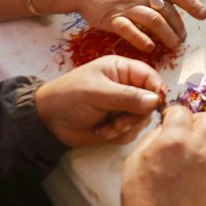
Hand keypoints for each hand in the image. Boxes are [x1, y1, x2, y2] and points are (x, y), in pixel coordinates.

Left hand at [35, 56, 165, 147]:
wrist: (48, 122)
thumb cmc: (69, 97)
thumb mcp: (97, 92)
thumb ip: (127, 96)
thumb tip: (156, 101)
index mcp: (122, 70)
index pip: (150, 77)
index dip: (157, 91)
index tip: (157, 106)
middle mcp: (127, 87)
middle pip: (150, 101)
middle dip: (136, 115)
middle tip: (119, 122)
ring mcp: (123, 107)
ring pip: (142, 119)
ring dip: (126, 127)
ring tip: (106, 128)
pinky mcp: (119, 124)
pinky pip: (132, 132)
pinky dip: (119, 135)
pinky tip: (102, 132)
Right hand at [39, 0, 205, 53]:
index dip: (191, 3)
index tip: (202, 15)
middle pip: (167, 11)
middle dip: (178, 27)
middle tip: (182, 39)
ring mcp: (126, 6)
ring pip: (154, 21)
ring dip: (167, 36)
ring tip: (174, 46)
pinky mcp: (112, 19)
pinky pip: (130, 30)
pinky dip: (142, 39)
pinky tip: (150, 48)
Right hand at [119, 103, 205, 205]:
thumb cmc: (140, 195)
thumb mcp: (134, 159)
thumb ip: (152, 138)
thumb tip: (165, 131)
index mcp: (175, 139)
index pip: (182, 110)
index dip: (172, 115)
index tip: (167, 122)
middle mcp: (199, 147)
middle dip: (197, 121)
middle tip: (185, 132)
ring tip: (194, 149)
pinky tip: (200, 166)